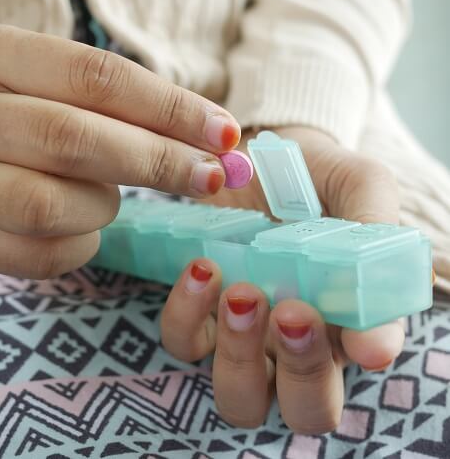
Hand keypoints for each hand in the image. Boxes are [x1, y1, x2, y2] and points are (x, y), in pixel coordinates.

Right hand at [0, 24, 238, 277]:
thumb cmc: (9, 111)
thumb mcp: (44, 83)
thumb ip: (117, 105)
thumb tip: (214, 142)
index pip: (97, 77)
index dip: (171, 108)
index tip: (224, 134)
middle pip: (76, 139)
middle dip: (158, 162)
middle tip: (210, 177)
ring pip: (50, 204)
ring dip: (102, 207)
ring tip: (105, 197)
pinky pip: (37, 254)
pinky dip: (80, 246)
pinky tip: (82, 228)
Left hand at [161, 126, 404, 432]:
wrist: (259, 153)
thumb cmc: (315, 175)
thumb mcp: (357, 186)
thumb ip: (373, 236)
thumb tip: (378, 341)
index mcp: (345, 317)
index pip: (361, 362)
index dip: (361, 358)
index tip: (357, 337)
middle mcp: (295, 341)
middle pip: (303, 408)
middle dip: (301, 372)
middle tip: (293, 312)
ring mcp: (243, 333)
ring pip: (239, 396)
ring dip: (240, 353)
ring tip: (242, 292)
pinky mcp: (199, 312)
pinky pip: (184, 343)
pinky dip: (187, 316)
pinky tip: (202, 268)